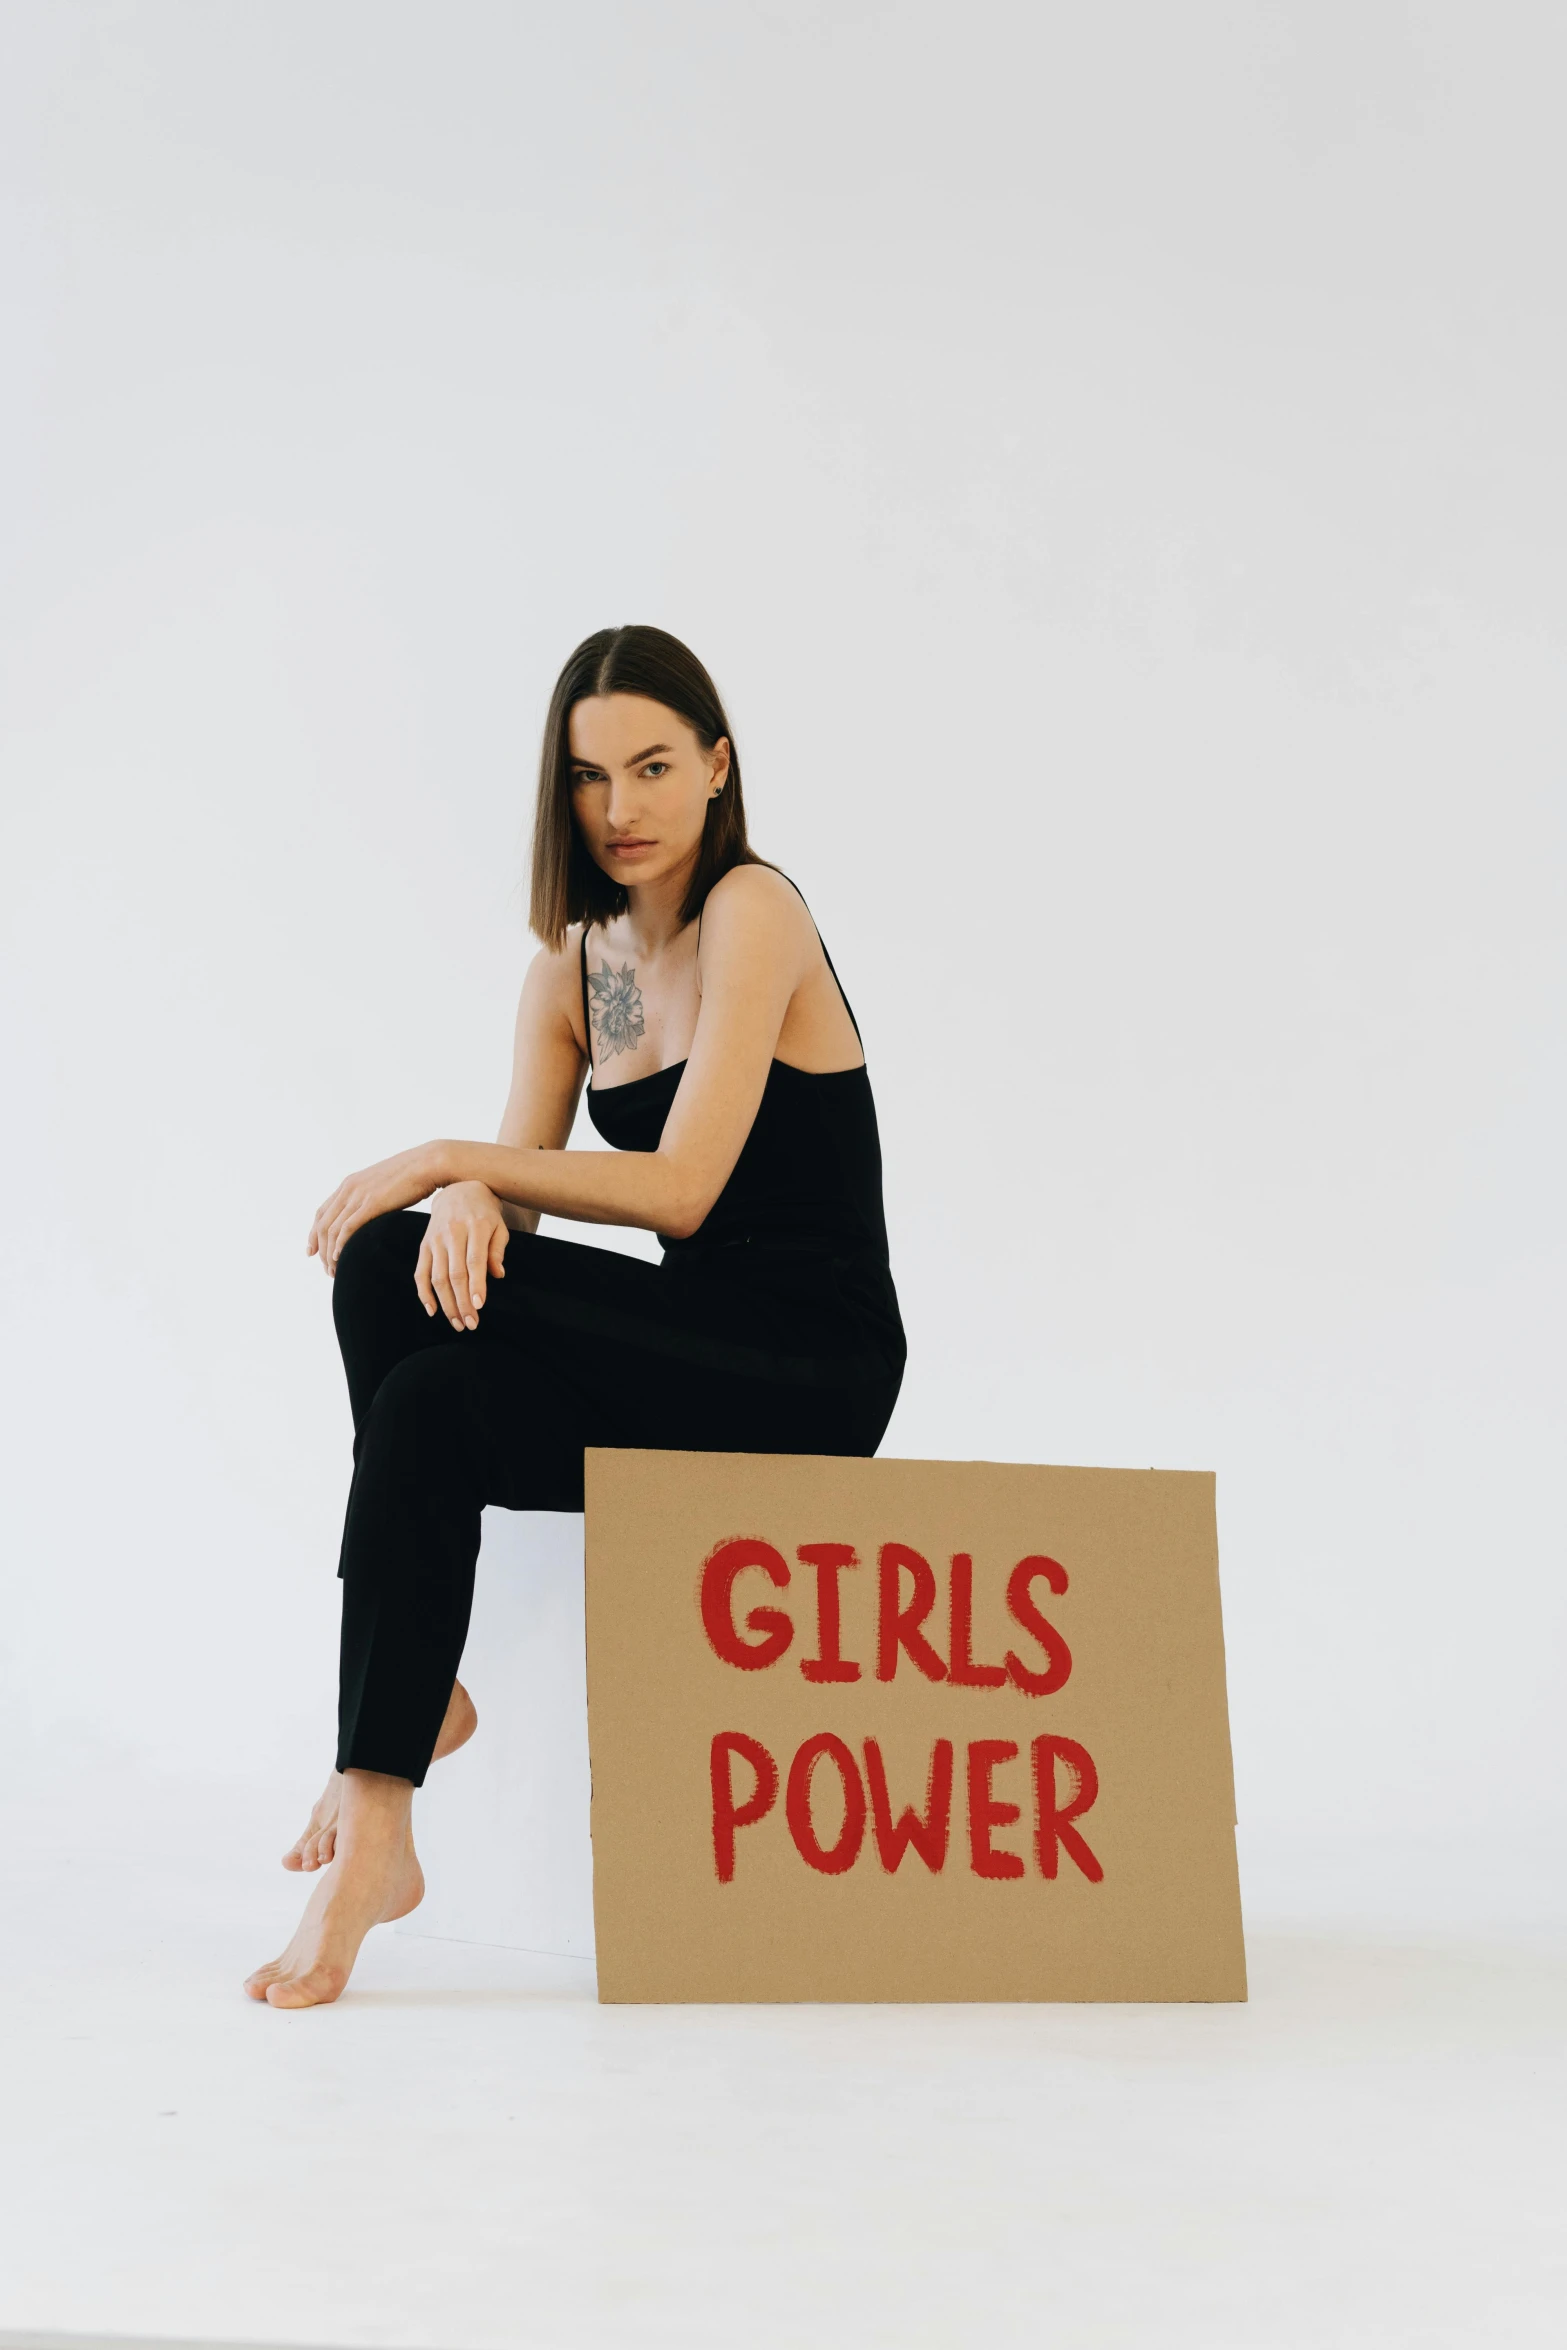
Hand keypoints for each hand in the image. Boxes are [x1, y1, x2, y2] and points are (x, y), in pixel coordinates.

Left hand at [308, 1145, 439, 1272]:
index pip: (322, 1213)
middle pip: (322, 1225)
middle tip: (326, 1268)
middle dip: (321, 1250)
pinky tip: (340, 1258)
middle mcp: (349, 1189)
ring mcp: (359, 1195)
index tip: (312, 1251)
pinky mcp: (371, 1203)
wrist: (428, 1163)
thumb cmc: (413, 1175)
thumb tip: (374, 1213)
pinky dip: (340, 1245)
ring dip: (330, 1253)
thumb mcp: (384, 1185)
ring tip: (334, 1270)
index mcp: (350, 1184)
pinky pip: (347, 1228)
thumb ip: (372, 1198)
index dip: (313, 1234)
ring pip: (332, 1230)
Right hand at [416, 1181, 509, 1329]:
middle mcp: (452, 1233)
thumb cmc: (485, 1214)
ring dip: (446, 1304)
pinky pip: (420, 1273)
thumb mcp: (498, 1227)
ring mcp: (435, 1240)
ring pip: (437, 1277)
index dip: (476, 1285)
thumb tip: (498, 1275)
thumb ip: (498, 1250)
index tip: (479, 1307)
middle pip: (455, 1274)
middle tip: (470, 1324)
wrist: (459, 1190)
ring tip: (457, 1323)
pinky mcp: (424, 1246)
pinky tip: (433, 1311)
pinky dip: (424, 1294)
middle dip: (462, 1302)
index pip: (474, 1261)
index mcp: (475, 1227)